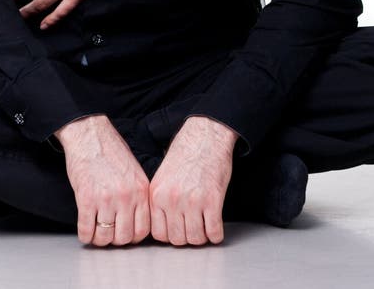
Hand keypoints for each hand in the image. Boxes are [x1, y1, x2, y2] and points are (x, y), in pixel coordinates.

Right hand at [55, 115, 150, 245]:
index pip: (143, 230)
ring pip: (105, 237)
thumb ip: (138, 195)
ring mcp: (107, 199)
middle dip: (115, 239)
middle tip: (108, 232)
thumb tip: (137, 219)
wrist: (90, 135)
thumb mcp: (134, 171)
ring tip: (95, 231)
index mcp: (141, 190)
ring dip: (98, 238)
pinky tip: (84, 229)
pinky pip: (86, 230)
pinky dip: (84, 235)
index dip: (132, 236)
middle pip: (124, 238)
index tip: (123, 232)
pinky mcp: (87, 199)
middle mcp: (127, 196)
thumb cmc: (110, 150)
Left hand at [150, 116, 235, 245]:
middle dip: (186, 235)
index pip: (158, 234)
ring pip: (196, 239)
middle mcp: (172, 199)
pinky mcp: (212, 200)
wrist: (206, 134)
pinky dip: (216, 234)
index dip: (170, 234)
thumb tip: (163, 224)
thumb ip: (161, 199)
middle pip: (177, 240)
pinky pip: (214, 232)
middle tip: (193, 226)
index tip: (178, 228)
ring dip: (202, 236)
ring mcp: (192, 201)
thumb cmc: (187, 151)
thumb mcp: (163, 174)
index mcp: (157, 193)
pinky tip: (215, 224)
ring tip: (204, 224)